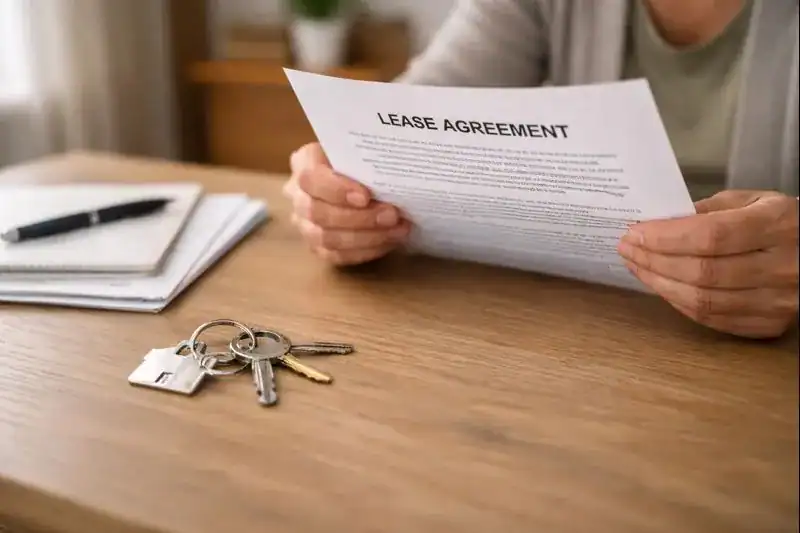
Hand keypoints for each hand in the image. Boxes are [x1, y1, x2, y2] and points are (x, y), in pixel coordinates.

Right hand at [284, 142, 410, 265]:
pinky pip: (336, 256)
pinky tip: (389, 242)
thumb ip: (369, 156)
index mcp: (304, 162)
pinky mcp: (317, 246)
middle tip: (393, 215)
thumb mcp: (363, 149)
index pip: (310, 178)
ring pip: (327, 239)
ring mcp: (304, 224)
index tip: (366, 196)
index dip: (336, 190)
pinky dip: (365, 251)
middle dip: (360, 218)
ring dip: (367, 238)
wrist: (362, 176)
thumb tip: (394, 171)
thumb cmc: (363, 159)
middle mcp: (298, 195)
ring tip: (398, 230)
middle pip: (318, 213)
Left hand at [617, 190, 798, 338]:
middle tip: (628, 249)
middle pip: (703, 272)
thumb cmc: (781, 222)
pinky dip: (680, 303)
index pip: (711, 236)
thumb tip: (659, 224)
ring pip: (704, 301)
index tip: (635, 233)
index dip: (666, 238)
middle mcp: (783, 267)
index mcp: (778, 225)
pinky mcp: (771, 324)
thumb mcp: (752, 201)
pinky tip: (662, 286)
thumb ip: (707, 211)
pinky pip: (713, 319)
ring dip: (660, 284)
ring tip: (638, 267)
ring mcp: (779, 301)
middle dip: (654, 260)